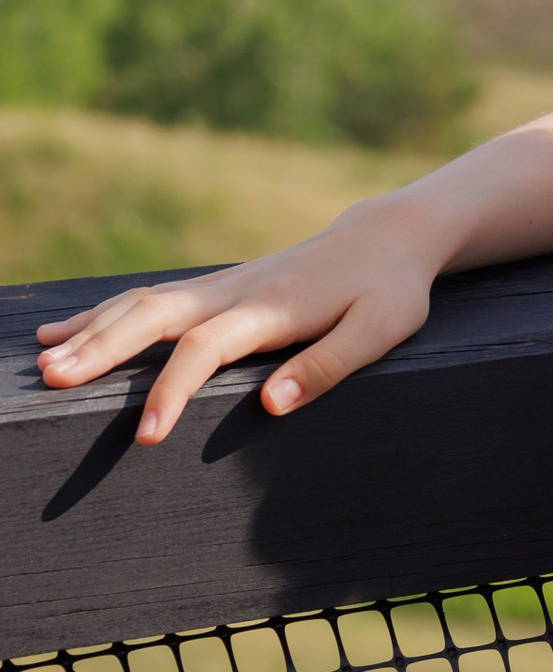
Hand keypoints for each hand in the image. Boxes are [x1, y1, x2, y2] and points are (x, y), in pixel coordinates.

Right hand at [32, 195, 442, 444]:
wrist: (387, 236)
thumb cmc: (390, 290)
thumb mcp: (381, 330)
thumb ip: (328, 366)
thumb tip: (273, 404)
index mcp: (274, 309)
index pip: (208, 349)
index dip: (174, 389)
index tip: (145, 434)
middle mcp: (237, 292)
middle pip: (155, 316)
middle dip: (102, 348)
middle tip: (54, 378)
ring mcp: (222, 285)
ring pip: (142, 303)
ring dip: (91, 330)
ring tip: (43, 361)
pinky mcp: (216, 287)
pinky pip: (149, 299)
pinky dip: (102, 314)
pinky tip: (62, 331)